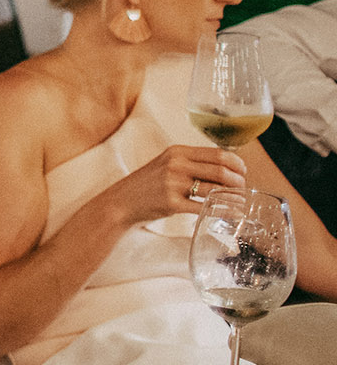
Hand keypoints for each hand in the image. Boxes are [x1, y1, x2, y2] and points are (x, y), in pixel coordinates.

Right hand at [112, 144, 249, 226]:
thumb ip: (191, 163)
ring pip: (215, 188)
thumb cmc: (148, 185)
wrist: (121, 202)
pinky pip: (205, 207)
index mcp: (177, 151)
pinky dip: (223, 211)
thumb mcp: (166, 164)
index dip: (237, 163)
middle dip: (238, 181)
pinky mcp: (172, 203)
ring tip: (239, 202)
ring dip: (234, 197)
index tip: (243, 171)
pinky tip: (231, 213)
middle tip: (242, 188)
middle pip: (221, 170)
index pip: (218, 153)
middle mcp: (176, 165)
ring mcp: (173, 184)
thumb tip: (226, 168)